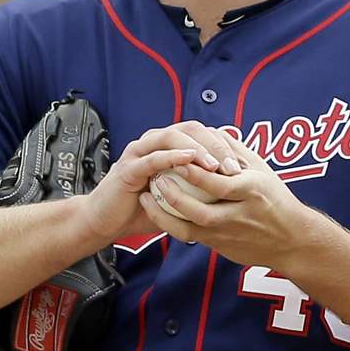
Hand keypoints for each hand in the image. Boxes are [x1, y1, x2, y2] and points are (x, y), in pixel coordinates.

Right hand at [80, 121, 244, 243]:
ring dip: (196, 148)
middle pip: (190, 129)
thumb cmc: (143, 209)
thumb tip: (234, 193)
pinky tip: (188, 161)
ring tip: (214, 164)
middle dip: (215, 144)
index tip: (243, 167)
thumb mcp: (178, 198)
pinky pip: (153, 157)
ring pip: (172, 136)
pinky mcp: (129, 166)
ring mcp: (140, 151)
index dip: (224, 146)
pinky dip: (172, 156)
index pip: (202, 134)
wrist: (107, 221)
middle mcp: (154, 142)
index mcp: (168, 146)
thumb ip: (199, 189)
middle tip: (233, 165)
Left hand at [138, 134, 307, 267]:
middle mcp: (240, 215)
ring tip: (146, 198)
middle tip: (156, 180)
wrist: (292, 241)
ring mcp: (229, 234)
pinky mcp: (221, 247)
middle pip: (203, 211)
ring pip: (191, 229)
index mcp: (253, 191)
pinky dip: (170, 226)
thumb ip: (236, 151)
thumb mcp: (262, 170)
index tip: (176, 158)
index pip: (220, 183)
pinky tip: (156, 213)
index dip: (195, 173)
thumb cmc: (277, 199)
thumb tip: (211, 132)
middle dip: (176, 197)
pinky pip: (190, 237)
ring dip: (165, 215)